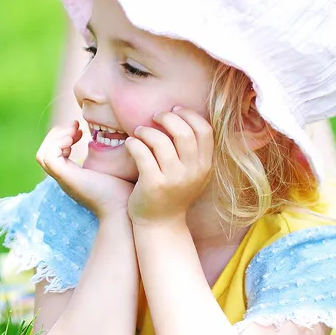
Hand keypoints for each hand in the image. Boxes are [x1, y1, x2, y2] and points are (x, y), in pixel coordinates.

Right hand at [36, 121, 133, 219]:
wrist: (124, 210)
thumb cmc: (125, 192)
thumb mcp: (115, 168)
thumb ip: (111, 156)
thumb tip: (121, 139)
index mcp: (73, 176)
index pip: (54, 154)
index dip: (62, 137)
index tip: (80, 130)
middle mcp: (65, 178)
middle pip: (44, 153)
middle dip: (57, 134)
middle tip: (75, 126)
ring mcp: (63, 179)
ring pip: (43, 154)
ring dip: (56, 137)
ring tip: (74, 131)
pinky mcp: (65, 177)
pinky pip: (48, 157)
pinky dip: (58, 143)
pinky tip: (75, 139)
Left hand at [124, 107, 213, 225]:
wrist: (161, 224)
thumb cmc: (174, 192)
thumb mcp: (193, 173)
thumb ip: (193, 150)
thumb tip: (180, 114)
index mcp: (205, 166)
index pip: (204, 130)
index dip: (189, 114)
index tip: (174, 110)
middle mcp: (192, 172)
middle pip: (183, 133)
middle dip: (167, 118)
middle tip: (155, 116)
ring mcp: (173, 180)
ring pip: (160, 141)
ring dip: (147, 131)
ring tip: (140, 131)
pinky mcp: (153, 185)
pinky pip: (142, 154)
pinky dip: (134, 144)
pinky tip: (130, 143)